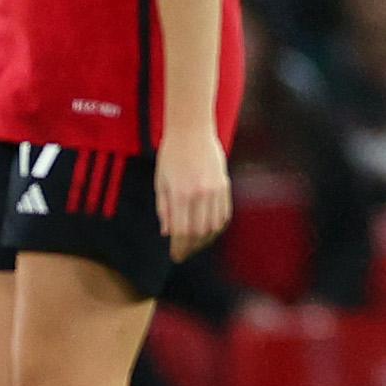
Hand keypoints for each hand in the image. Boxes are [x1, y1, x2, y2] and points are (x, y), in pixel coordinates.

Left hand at [156, 129, 231, 259]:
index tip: (175, 255)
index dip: (179, 247)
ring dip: (205, 239)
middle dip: (191, 247)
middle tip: (183, 253)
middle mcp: (200, 193)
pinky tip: (208, 229)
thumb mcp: (160, 181)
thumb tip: (167, 232)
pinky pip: (225, 213)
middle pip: (199, 233)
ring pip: (214, 226)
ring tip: (195, 243)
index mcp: (181, 193)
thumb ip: (163, 208)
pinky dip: (217, 226)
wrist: (192, 130)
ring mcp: (215, 189)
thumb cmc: (171, 154)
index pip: (182, 231)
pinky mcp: (225, 184)